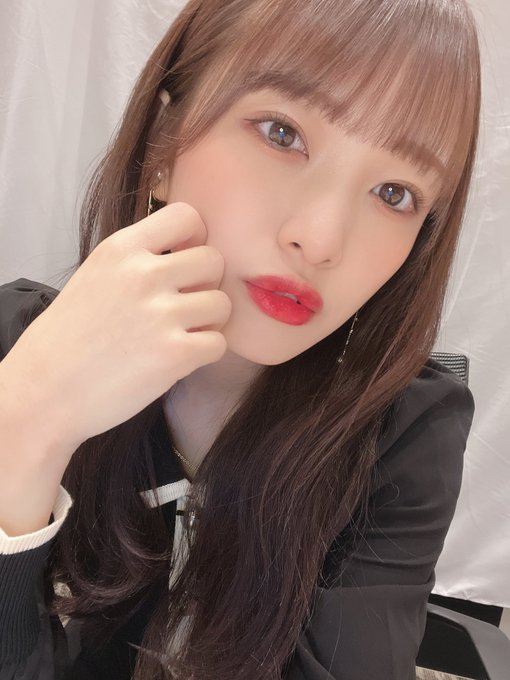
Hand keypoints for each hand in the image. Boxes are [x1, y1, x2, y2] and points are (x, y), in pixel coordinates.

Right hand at [3, 202, 231, 453]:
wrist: (44, 392)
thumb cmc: (69, 339)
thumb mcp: (96, 277)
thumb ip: (139, 260)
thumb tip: (188, 253)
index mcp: (122, 249)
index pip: (188, 216)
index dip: (196, 240)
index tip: (182, 264)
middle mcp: (144, 274)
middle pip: (214, 260)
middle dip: (206, 284)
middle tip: (183, 307)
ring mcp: (161, 314)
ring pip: (222, 303)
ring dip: (209, 322)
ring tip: (179, 335)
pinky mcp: (175, 354)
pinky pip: (219, 343)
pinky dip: (205, 353)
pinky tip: (178, 358)